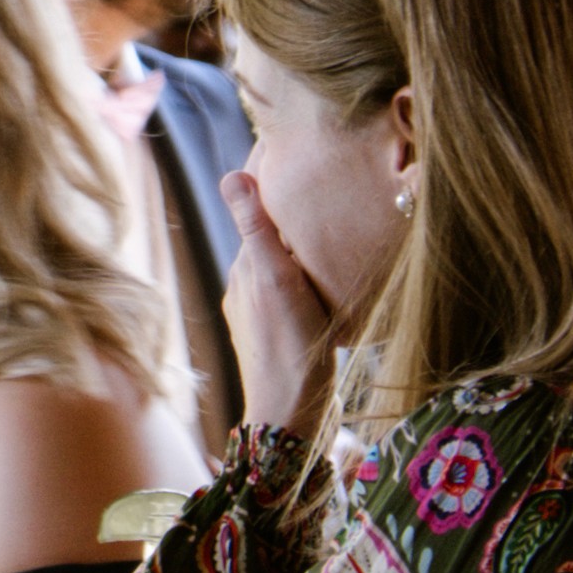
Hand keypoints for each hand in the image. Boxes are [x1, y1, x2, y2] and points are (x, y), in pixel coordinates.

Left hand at [221, 167, 348, 439]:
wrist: (294, 422)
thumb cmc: (291, 352)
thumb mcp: (277, 282)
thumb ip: (258, 231)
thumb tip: (233, 174)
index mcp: (246, 270)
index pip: (260, 214)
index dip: (275, 184)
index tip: (295, 150)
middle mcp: (248, 289)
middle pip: (273, 239)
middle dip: (293, 213)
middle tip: (328, 181)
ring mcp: (264, 315)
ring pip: (286, 267)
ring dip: (305, 249)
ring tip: (338, 227)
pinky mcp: (284, 337)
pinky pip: (297, 294)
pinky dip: (313, 278)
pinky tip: (336, 281)